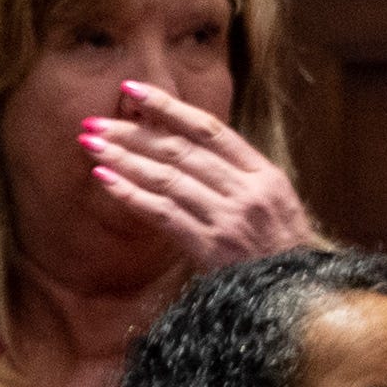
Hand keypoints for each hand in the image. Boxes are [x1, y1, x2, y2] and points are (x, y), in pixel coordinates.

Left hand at [81, 81, 321, 269]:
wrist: (295, 295)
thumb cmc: (278, 248)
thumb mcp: (271, 201)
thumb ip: (234, 175)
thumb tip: (182, 147)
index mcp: (263, 173)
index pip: (209, 129)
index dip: (168, 107)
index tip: (131, 91)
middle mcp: (247, 190)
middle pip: (181, 151)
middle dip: (133, 133)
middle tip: (94, 123)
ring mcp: (229, 218)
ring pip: (168, 178)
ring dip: (125, 159)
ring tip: (91, 146)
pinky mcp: (211, 247)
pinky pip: (163, 214)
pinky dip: (132, 195)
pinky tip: (105, 180)